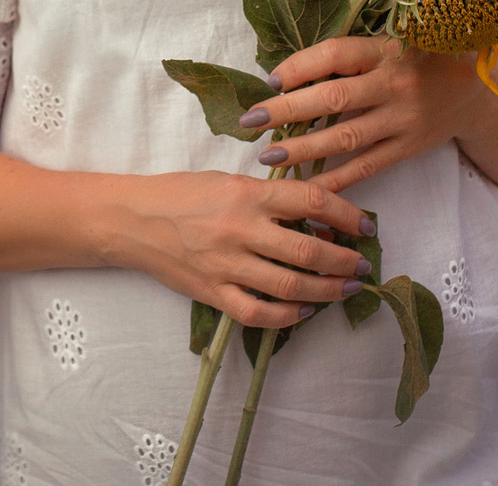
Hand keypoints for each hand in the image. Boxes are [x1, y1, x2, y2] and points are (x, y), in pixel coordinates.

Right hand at [102, 170, 378, 328]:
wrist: (132, 220)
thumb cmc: (182, 193)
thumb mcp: (228, 180)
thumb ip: (269, 196)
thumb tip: (316, 214)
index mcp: (247, 193)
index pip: (312, 200)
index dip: (347, 214)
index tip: (365, 226)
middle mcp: (241, 228)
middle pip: (309, 250)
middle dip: (344, 260)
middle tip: (361, 265)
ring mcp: (226, 264)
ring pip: (291, 286)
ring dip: (327, 290)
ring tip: (344, 288)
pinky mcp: (213, 292)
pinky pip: (258, 313)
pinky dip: (287, 317)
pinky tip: (303, 312)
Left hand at [246, 37, 495, 194]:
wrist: (471, 92)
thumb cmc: (414, 60)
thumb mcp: (386, 44)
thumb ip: (346, 56)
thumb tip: (285, 75)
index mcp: (384, 49)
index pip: (334, 54)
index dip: (299, 66)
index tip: (269, 81)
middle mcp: (394, 84)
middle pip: (334, 97)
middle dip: (288, 110)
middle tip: (252, 121)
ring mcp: (402, 119)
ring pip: (347, 138)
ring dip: (305, 149)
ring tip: (269, 155)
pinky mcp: (408, 148)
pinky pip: (367, 167)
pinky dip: (336, 180)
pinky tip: (306, 189)